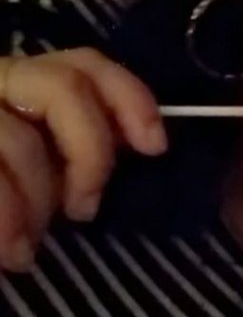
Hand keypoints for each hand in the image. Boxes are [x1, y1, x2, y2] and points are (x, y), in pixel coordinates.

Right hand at [0, 47, 166, 271]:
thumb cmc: (5, 206)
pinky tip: (5, 252)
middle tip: (84, 211)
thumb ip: (75, 153)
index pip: (82, 64)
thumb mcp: (40, 175)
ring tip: (25, 252)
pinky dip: (5, 219)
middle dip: (89, 151)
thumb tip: (138, 146)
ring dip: (34, 202)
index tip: (154, 146)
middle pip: (61, 87)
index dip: (127, 96)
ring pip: (17, 139)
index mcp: (20, 83)